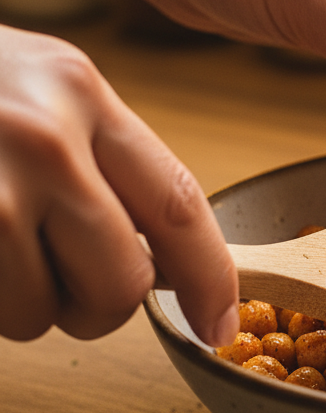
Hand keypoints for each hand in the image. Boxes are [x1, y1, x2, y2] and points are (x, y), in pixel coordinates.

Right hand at [0, 24, 238, 343]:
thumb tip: (161, 259)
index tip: (218, 325)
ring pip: (40, 315)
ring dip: (19, 303)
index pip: (179, 204)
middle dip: (97, 305)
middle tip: (59, 278)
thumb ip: (98, 157)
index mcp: (79, 92)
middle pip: (122, 285)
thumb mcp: (32, 87)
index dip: (209, 277)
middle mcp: (38, 136)